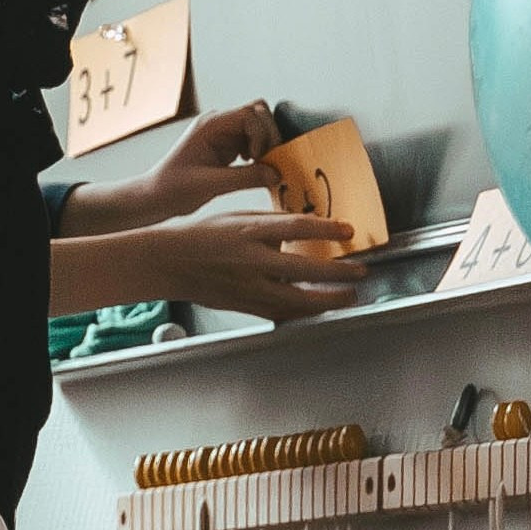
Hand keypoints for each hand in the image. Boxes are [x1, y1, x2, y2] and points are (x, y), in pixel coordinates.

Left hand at [131, 100, 281, 219]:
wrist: (156, 198)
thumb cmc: (172, 188)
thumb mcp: (210, 185)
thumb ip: (246, 178)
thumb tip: (276, 174)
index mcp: (210, 125)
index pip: (250, 113)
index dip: (261, 134)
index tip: (256, 158)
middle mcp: (218, 125)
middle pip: (258, 114)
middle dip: (268, 137)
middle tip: (266, 163)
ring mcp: (223, 135)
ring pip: (259, 127)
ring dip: (265, 146)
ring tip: (260, 168)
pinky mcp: (227, 148)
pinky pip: (253, 142)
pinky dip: (260, 154)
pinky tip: (253, 170)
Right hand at [158, 210, 365, 322]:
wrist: (169, 262)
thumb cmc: (202, 236)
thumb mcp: (238, 217)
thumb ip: (271, 226)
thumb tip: (305, 232)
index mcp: (249, 230)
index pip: (296, 226)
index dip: (326, 228)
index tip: (349, 230)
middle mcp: (251, 260)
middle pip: (305, 268)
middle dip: (338, 273)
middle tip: (361, 272)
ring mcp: (248, 286)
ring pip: (297, 299)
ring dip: (328, 299)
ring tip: (349, 296)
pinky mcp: (245, 305)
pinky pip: (281, 312)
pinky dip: (303, 311)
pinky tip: (318, 309)